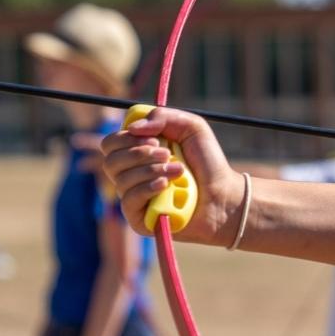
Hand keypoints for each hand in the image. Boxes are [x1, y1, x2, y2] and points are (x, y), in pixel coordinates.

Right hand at [99, 107, 242, 244]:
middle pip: (110, 161)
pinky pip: (129, 200)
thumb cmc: (207, 162)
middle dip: (138, 154)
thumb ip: (163, 117)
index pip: (111, 143)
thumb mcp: (191, 128)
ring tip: (179, 170)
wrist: (224, 195)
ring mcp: (133, 198)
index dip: (126, 138)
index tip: (154, 139)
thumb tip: (132, 127)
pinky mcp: (139, 219)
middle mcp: (130, 175)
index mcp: (137, 153)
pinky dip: (147, 188)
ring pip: (121, 180)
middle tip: (167, 153)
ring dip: (152, 170)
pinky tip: (166, 186)